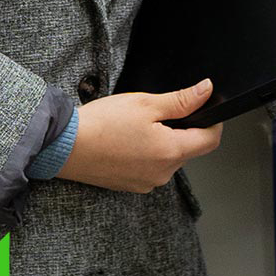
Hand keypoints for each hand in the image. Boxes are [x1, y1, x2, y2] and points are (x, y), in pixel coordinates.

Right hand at [59, 79, 226, 192]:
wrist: (62, 146)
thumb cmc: (100, 124)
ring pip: (168, 158)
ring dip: (163, 141)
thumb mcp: (146, 103)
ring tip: (137, 127)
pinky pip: (150, 167)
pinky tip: (127, 140)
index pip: (210, 140)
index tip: (205, 108)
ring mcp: (145, 182)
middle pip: (188, 148)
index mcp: (170, 153)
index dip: (212, 121)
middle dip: (182, 129)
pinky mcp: (130, 185)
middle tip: (158, 113)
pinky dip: (146, 153)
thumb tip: (206, 91)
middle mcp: (161, 173)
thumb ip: (182, 100)